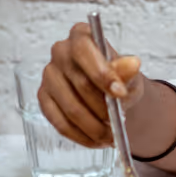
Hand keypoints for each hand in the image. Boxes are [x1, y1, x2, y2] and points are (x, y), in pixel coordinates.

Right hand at [39, 23, 143, 148]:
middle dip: (102, 107)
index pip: (85, 51)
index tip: (120, 93)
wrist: (113, 92)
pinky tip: (97, 140)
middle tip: (119, 122)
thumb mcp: (131, 74)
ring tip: (112, 136)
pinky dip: (81, 135)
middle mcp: (60, 52)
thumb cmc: (121, 77)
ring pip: (70, 107)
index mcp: (81, 36)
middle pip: (79, 83)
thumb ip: (129, 71)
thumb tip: (131, 64)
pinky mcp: (44, 98)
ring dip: (94, 126)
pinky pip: (60, 122)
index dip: (102, 73)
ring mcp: (49, 76)